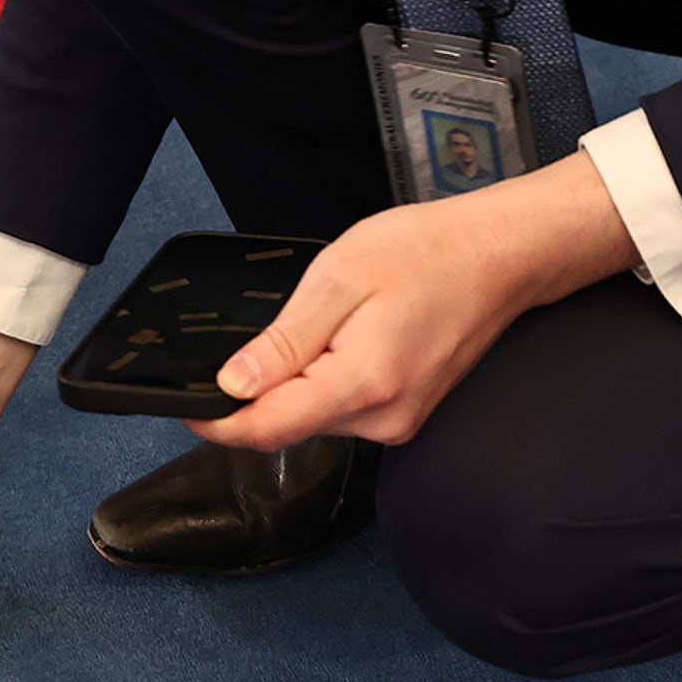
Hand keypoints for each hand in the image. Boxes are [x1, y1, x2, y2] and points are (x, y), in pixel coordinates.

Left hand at [188, 153, 639, 450]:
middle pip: (289, 425)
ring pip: (316, 417)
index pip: (266, 429)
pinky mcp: (408, 413)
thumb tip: (233, 386)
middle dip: (260, 389)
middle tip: (268, 326)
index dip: (214, 420)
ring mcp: (400, 421)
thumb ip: (284, 341)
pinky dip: (328, 379)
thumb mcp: (339, 278)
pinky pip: (346, 408)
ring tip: (329, 319)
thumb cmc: (429, 253)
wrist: (501, 256)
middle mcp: (384, 419)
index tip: (180, 399)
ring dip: (298, 381)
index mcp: (362, 384)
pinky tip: (350, 335)